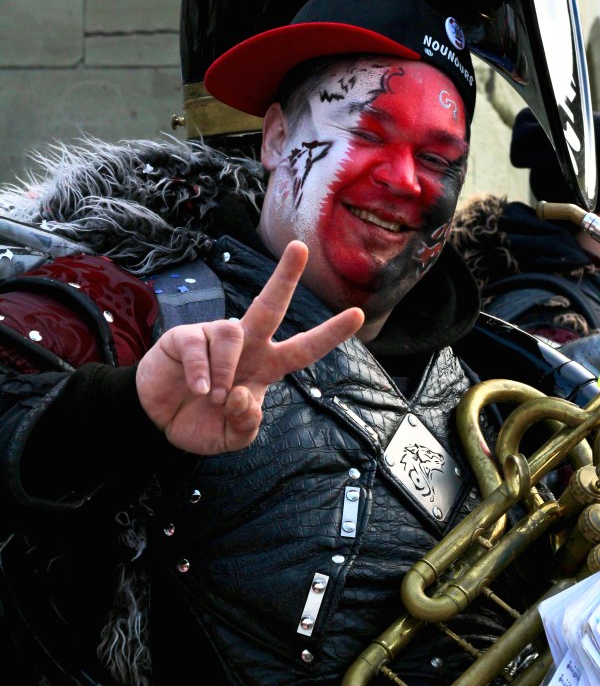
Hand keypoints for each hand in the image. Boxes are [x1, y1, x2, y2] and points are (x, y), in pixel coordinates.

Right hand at [136, 241, 363, 453]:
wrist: (157, 423)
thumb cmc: (201, 421)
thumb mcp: (231, 437)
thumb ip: (246, 424)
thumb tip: (244, 397)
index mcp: (265, 366)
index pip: (303, 348)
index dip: (330, 334)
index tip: (357, 314)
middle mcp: (245, 345)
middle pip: (270, 306)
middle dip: (285, 276)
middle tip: (300, 248)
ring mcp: (215, 337)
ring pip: (234, 332)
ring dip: (226, 370)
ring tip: (213, 396)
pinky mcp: (186, 336)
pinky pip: (200, 344)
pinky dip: (201, 371)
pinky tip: (196, 388)